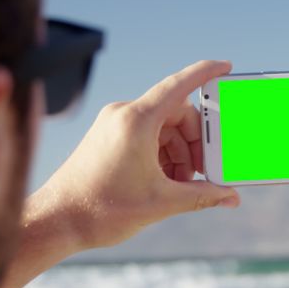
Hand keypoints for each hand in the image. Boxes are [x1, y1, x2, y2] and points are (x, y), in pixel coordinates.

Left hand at [37, 60, 239, 249]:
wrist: (56, 221)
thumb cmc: (102, 209)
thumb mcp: (161, 203)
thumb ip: (202, 196)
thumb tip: (231, 197)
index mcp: (137, 121)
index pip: (179, 85)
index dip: (205, 73)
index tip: (226, 67)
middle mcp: (123, 114)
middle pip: (176, 112)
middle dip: (195, 140)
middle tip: (204, 170)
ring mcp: (113, 124)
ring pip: (162, 126)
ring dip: (179, 151)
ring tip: (183, 183)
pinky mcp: (107, 136)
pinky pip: (145, 134)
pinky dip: (162, 153)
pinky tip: (165, 180)